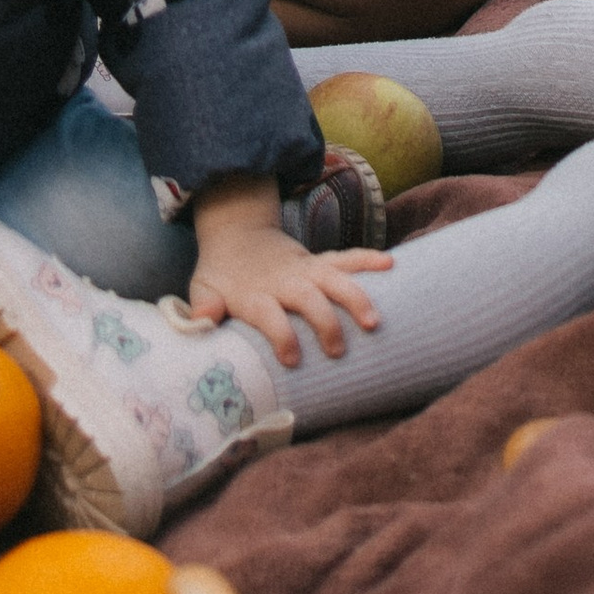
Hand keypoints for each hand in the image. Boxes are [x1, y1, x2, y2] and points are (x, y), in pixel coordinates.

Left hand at [187, 178, 386, 367]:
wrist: (238, 235)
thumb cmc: (222, 276)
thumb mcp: (203, 288)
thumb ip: (203, 305)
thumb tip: (202, 321)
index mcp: (254, 293)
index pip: (269, 313)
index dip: (280, 334)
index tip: (292, 358)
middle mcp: (284, 280)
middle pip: (308, 298)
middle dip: (325, 321)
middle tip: (339, 350)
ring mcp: (305, 270)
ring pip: (334, 278)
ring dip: (355, 296)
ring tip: (375, 320)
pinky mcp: (320, 263)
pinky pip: (347, 258)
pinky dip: (368, 259)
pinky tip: (391, 263)